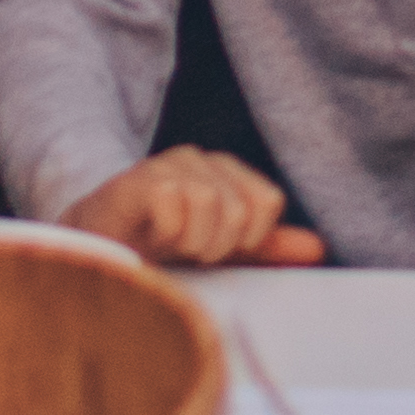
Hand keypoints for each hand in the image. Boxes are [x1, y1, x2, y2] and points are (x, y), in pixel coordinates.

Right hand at [62, 152, 325, 269]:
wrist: (97, 253)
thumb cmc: (160, 252)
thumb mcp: (221, 254)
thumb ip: (267, 248)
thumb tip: (317, 247)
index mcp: (226, 173)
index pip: (267, 201)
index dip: (248, 239)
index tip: (218, 251)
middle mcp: (200, 160)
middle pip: (241, 208)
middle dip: (217, 246)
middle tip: (187, 252)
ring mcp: (167, 164)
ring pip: (211, 204)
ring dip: (191, 242)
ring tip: (169, 246)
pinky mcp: (137, 178)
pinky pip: (175, 203)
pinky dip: (167, 233)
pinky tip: (150, 238)